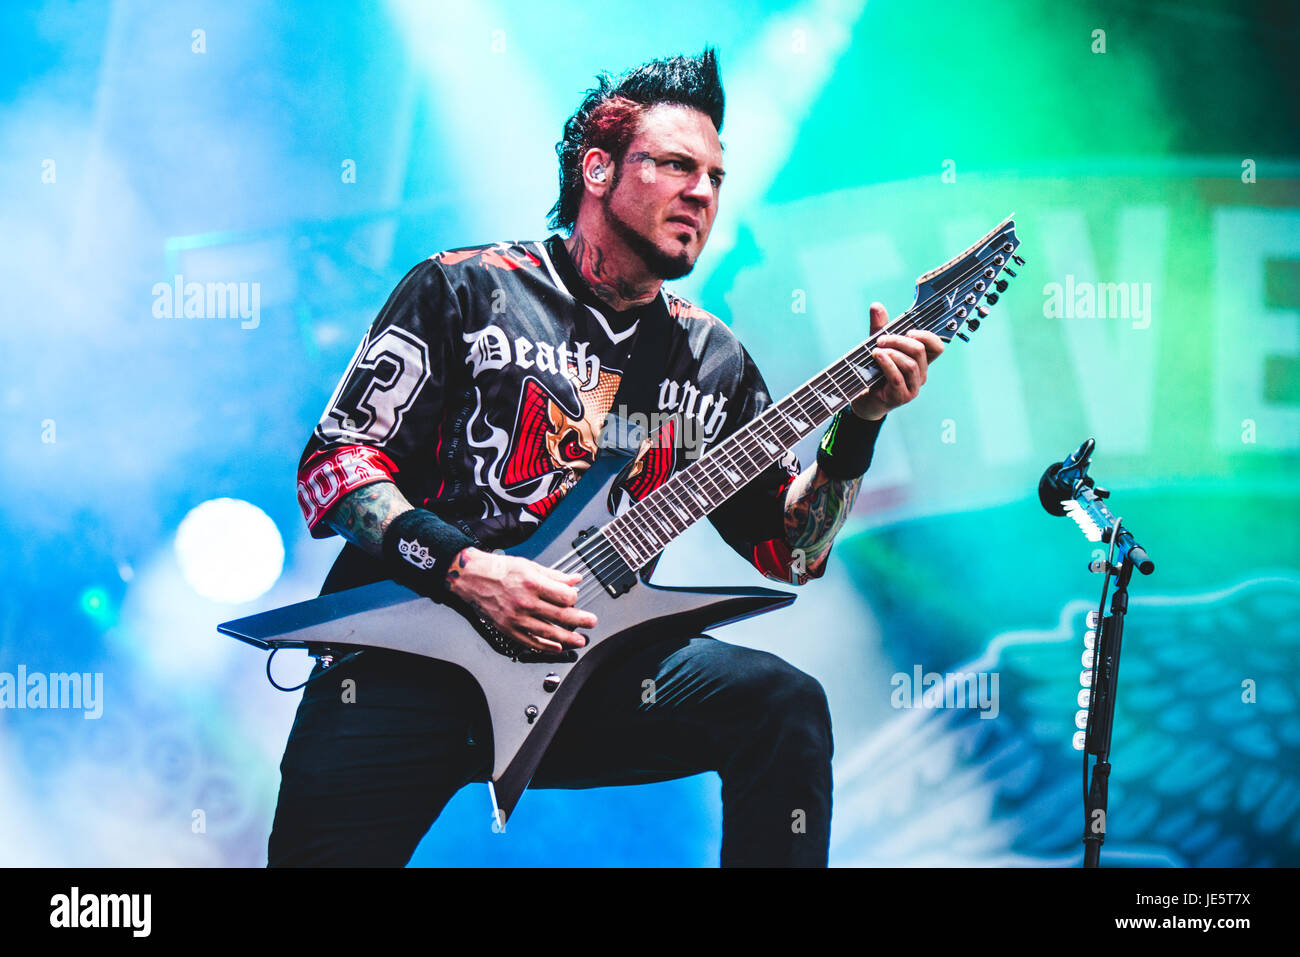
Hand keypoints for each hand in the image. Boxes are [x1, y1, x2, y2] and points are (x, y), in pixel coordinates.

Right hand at [444, 547, 596, 653]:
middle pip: (560, 616)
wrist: (472, 578)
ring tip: (580, 641)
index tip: (574, 597)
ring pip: (548, 633)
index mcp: (532, 583)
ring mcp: (516, 618)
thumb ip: (555, 575)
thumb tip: (575, 579)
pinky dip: (545, 647)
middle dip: (580, 621)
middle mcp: (525, 602)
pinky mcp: (508, 628)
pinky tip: (557, 648)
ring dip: (567, 638)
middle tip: (592, 622)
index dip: (573, 597)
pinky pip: (530, 642)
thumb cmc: (499, 570)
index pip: (564, 596)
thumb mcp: (530, 566)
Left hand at [849, 302, 944, 420]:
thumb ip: (880, 328)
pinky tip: (877, 356)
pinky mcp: (901, 397)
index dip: (927, 336)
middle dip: (899, 341)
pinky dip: (887, 364)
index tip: (907, 331)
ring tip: (876, 350)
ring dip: (892, 353)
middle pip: (919, 351)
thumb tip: (876, 305)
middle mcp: (921, 374)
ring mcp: (913, 387)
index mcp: (921, 361)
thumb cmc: (874, 372)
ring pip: (911, 364)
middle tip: (880, 339)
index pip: (937, 346)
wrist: (864, 399)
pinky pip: (898, 378)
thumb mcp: (878, 347)